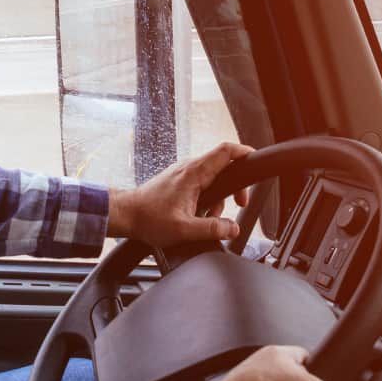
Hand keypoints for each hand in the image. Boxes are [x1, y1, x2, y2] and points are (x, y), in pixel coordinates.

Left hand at [107, 142, 252, 247]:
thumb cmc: (149, 219)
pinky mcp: (178, 181)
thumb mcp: (184, 229)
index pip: (226, 151)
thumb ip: (212, 229)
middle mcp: (189, 168)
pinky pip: (202, 183)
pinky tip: (199, 214)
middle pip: (224, 164)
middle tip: (238, 204)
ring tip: (210, 216)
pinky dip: (207, 196)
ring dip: (219, 195)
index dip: (245, 152)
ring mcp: (183, 173)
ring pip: (213, 176)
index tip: (256, 161)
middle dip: (235, 185)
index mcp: (194, 173)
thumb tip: (233, 228)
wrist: (126, 215)